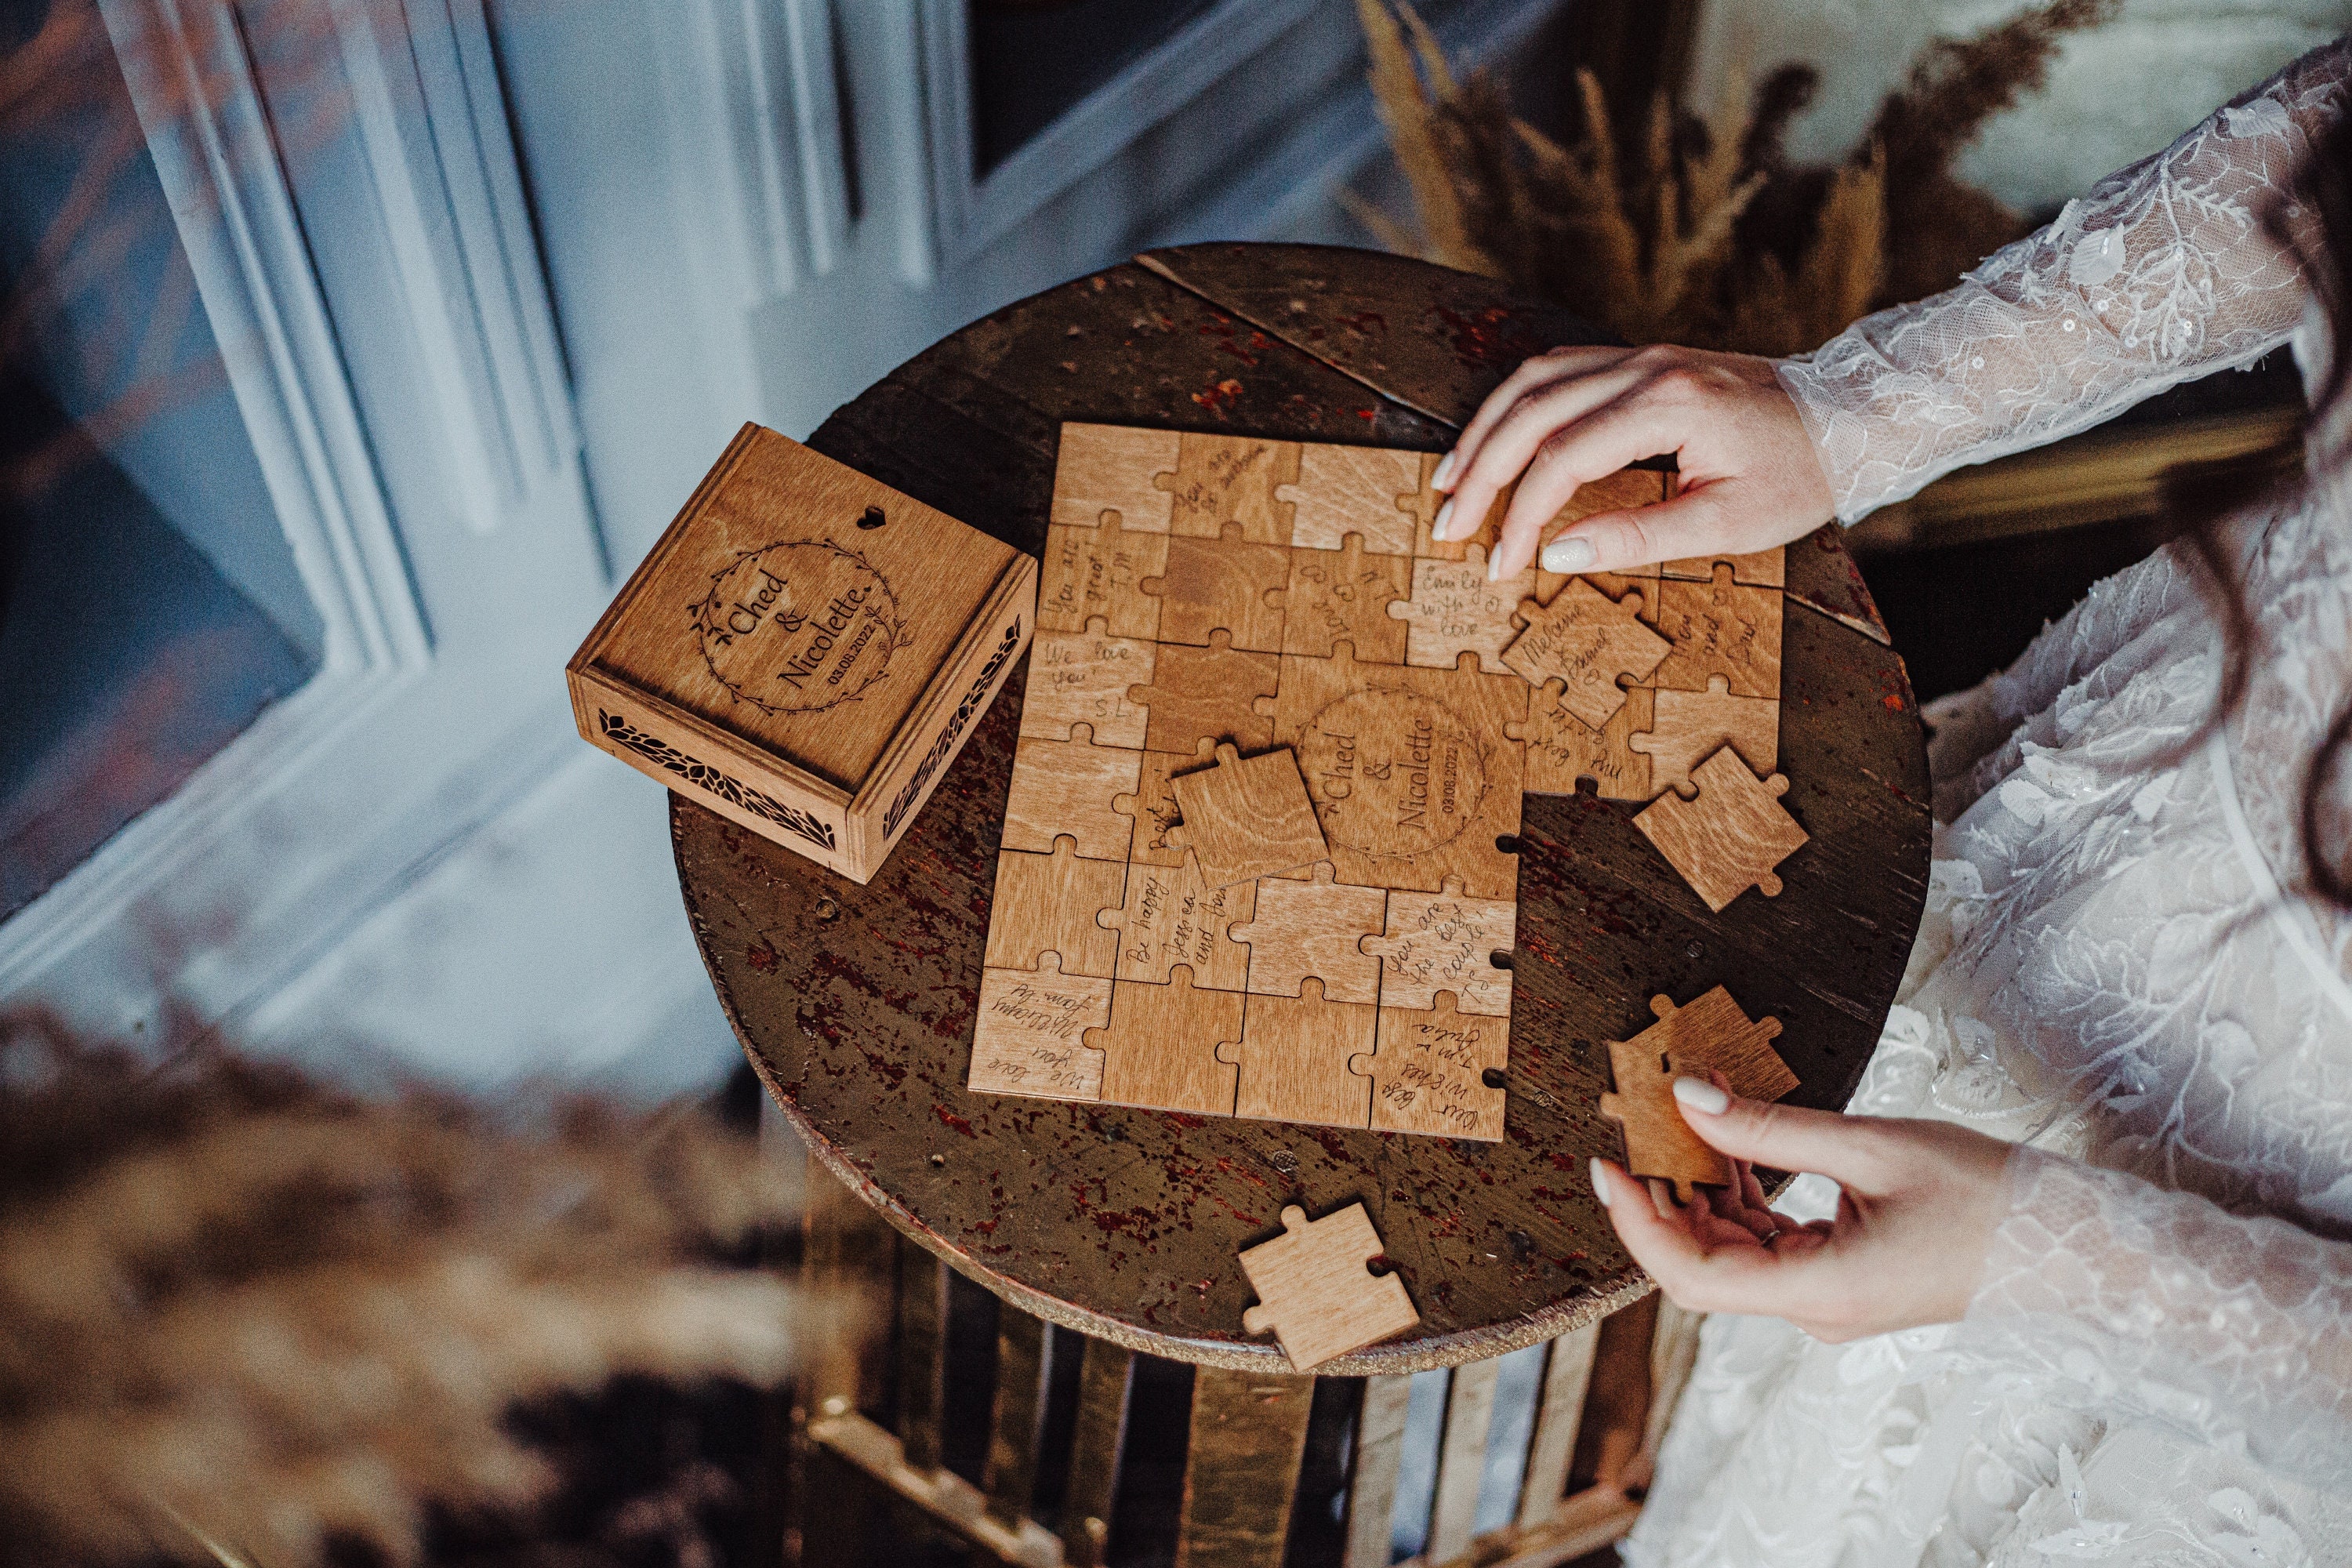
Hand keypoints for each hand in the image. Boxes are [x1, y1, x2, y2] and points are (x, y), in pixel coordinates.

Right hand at [1431, 345, 1835, 578]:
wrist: (1849, 414)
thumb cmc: (1798, 474)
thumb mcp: (1728, 522)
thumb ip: (1638, 537)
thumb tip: (1557, 555)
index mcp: (1668, 406)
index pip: (1562, 460)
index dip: (1520, 517)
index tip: (1501, 566)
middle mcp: (1646, 367)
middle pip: (1530, 414)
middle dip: (1480, 474)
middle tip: (1449, 528)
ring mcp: (1641, 356)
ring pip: (1532, 382)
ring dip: (1483, 432)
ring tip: (1449, 482)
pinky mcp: (1642, 360)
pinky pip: (1556, 371)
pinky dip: (1513, 407)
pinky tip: (1492, 439)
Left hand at [1590, 1076, 2014, 1341]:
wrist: (2069, 1242)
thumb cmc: (1990, 1197)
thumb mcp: (1872, 1146)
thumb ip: (1771, 1128)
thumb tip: (1690, 1098)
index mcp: (1820, 1293)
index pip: (1693, 1275)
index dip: (1639, 1224)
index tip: (1607, 1167)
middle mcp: (1814, 1310)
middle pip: (1704, 1261)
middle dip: (1665, 1193)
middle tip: (1641, 1120)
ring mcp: (1826, 1300)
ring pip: (1733, 1249)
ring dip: (1704, 1187)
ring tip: (1688, 1113)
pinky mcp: (1839, 1280)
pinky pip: (1768, 1243)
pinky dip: (1742, 1194)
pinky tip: (1734, 1141)